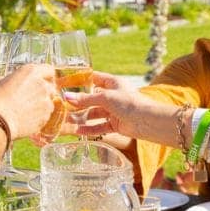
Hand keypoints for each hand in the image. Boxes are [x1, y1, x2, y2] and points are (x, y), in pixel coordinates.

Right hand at [0, 63, 57, 139]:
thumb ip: (8, 79)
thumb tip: (8, 81)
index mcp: (31, 72)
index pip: (49, 70)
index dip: (46, 75)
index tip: (41, 80)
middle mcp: (42, 85)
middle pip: (50, 86)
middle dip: (43, 91)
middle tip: (32, 97)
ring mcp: (46, 101)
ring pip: (49, 101)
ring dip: (42, 104)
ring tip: (27, 110)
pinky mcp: (46, 116)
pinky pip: (46, 115)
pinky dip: (40, 116)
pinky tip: (27, 118)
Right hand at [64, 72, 180, 146]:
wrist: (147, 121)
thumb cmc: (129, 103)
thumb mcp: (105, 98)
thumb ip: (86, 99)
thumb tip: (67, 97)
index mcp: (113, 83)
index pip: (93, 78)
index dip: (80, 81)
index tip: (65, 84)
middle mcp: (113, 96)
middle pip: (91, 98)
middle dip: (78, 103)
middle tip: (62, 106)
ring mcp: (114, 110)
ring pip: (94, 114)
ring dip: (82, 118)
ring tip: (67, 121)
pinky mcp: (115, 124)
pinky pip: (100, 126)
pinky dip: (90, 129)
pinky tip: (79, 131)